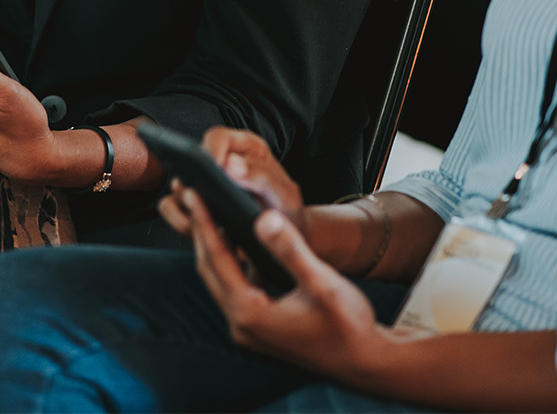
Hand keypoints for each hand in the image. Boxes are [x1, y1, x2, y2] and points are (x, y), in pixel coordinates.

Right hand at [158, 127, 303, 237]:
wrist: (287, 243)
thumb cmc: (287, 213)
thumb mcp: (286, 195)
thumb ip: (263, 177)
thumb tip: (229, 164)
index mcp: (244, 149)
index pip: (217, 137)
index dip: (210, 150)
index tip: (213, 168)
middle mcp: (220, 163)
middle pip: (189, 160)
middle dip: (195, 182)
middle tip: (207, 202)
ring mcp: (204, 185)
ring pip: (176, 187)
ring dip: (189, 206)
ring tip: (214, 225)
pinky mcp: (194, 208)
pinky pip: (171, 209)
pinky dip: (181, 221)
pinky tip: (204, 235)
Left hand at [187, 192, 389, 381]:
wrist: (364, 362)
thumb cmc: (349, 326)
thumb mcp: (322, 283)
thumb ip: (290, 250)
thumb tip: (263, 218)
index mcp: (251, 313)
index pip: (217, 258)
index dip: (204, 223)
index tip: (193, 194)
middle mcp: (241, 326)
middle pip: (209, 269)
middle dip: (200, 231)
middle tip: (192, 195)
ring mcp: (247, 330)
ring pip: (218, 280)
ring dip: (212, 247)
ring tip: (207, 214)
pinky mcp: (257, 329)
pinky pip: (232, 289)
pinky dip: (228, 264)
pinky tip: (234, 245)